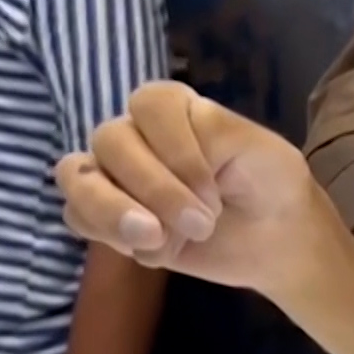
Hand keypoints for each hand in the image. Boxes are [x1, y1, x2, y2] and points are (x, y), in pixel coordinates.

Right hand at [54, 80, 329, 291]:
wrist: (277, 239)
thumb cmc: (271, 185)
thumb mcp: (263, 150)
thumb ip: (217, 132)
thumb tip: (165, 152)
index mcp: (173, 107)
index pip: (147, 105)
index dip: (177, 151)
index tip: (214, 189)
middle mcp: (136, 133)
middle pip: (110, 141)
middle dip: (156, 189)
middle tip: (204, 225)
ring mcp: (115, 175)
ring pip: (78, 177)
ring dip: (114, 210)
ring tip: (155, 240)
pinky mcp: (109, 217)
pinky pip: (76, 215)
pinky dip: (106, 233)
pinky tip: (147, 248)